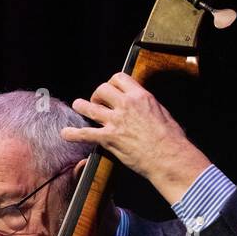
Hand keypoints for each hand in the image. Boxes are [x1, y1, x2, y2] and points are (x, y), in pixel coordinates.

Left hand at [60, 72, 211, 201]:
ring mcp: (116, 121)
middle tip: (97, 102)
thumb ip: (147, 106)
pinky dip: (73, 134)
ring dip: (81, 106)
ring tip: (78, 106)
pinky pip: (85, 133)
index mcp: (140, 96)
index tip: (111, 91)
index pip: (119, 78)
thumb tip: (144, 106)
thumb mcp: (162, 113)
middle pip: (102, 89)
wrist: (169, 157)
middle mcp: (126, 105)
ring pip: (89, 107)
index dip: (112, 83)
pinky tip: (65, 134)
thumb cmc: (171, 138)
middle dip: (97, 94)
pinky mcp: (109, 139)